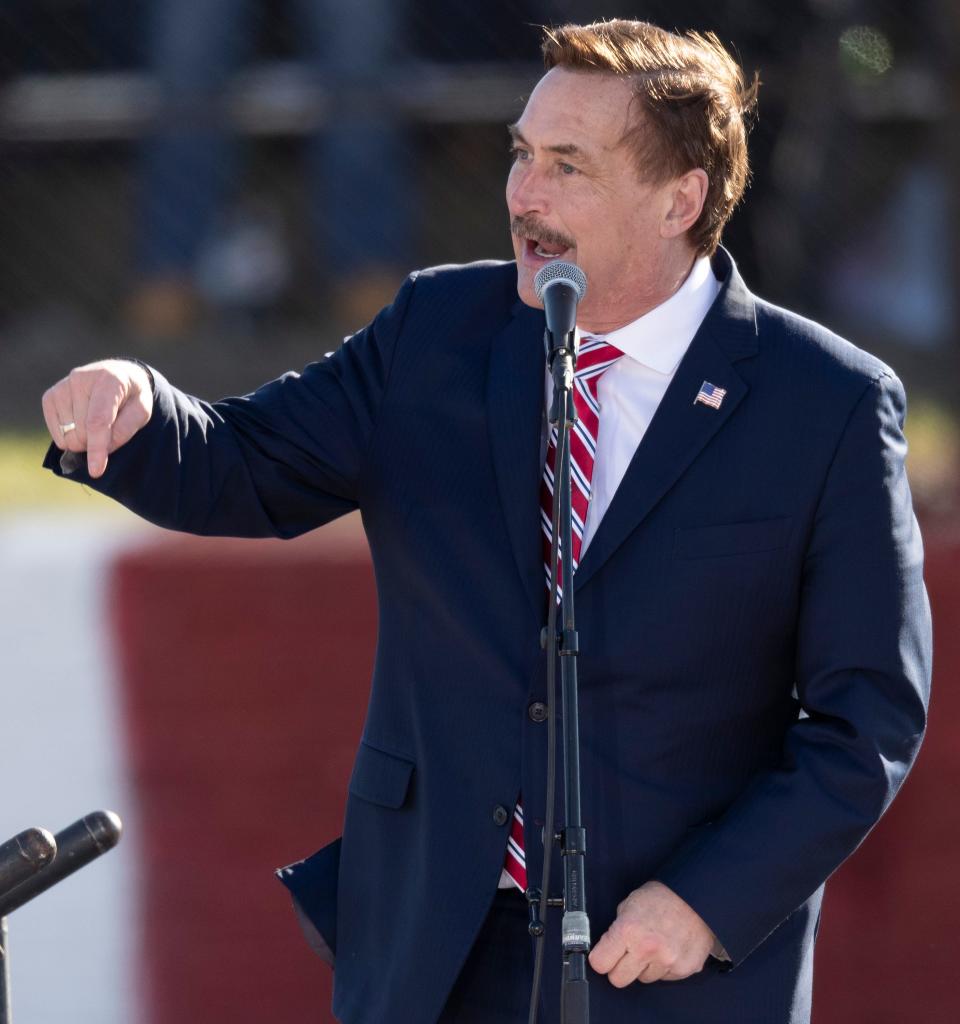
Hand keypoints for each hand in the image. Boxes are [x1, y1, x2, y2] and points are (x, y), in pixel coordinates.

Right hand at [41, 359, 153, 477]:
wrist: (117, 376)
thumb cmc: (131, 397)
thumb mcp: (141, 411)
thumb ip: (125, 429)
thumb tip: (103, 448)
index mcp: (110, 380)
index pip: (98, 420)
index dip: (97, 448)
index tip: (96, 471)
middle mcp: (81, 379)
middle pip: (82, 432)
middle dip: (95, 443)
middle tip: (110, 431)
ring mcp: (63, 386)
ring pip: (68, 435)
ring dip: (83, 439)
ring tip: (96, 423)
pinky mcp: (50, 396)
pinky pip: (56, 433)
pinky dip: (69, 437)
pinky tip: (81, 425)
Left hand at [588, 880, 714, 985]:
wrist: (696, 897)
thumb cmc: (661, 897)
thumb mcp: (629, 904)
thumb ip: (617, 929)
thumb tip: (607, 947)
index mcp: (628, 930)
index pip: (599, 963)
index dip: (601, 959)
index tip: (604, 955)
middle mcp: (646, 949)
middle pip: (618, 979)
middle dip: (620, 968)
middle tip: (628, 954)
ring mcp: (667, 962)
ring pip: (643, 979)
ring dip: (645, 966)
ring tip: (654, 944)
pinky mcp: (684, 969)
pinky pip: (664, 978)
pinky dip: (664, 967)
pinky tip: (669, 948)